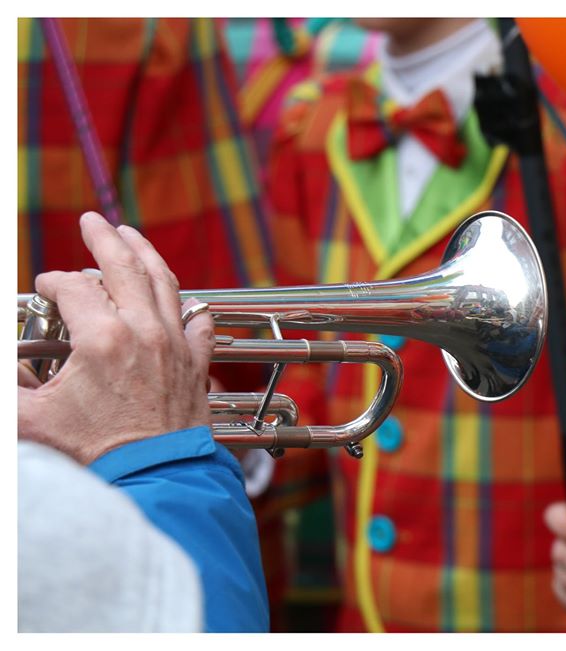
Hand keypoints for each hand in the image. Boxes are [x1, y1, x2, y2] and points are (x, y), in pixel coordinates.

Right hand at [18, 212, 214, 464]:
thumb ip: (8, 385)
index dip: (53, 283)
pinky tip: (185, 298)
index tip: (42, 289)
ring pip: (165, 284)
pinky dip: (190, 306)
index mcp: (103, 338)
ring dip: (147, 255)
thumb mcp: (30, 419)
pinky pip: (198, 323)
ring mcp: (175, 345)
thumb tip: (6, 365)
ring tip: (133, 236)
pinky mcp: (196, 364)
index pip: (74, 288)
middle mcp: (145, 331)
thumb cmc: (95, 454)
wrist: (153, 479)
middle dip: (106, 238)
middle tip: (93, 221)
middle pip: (125, 267)